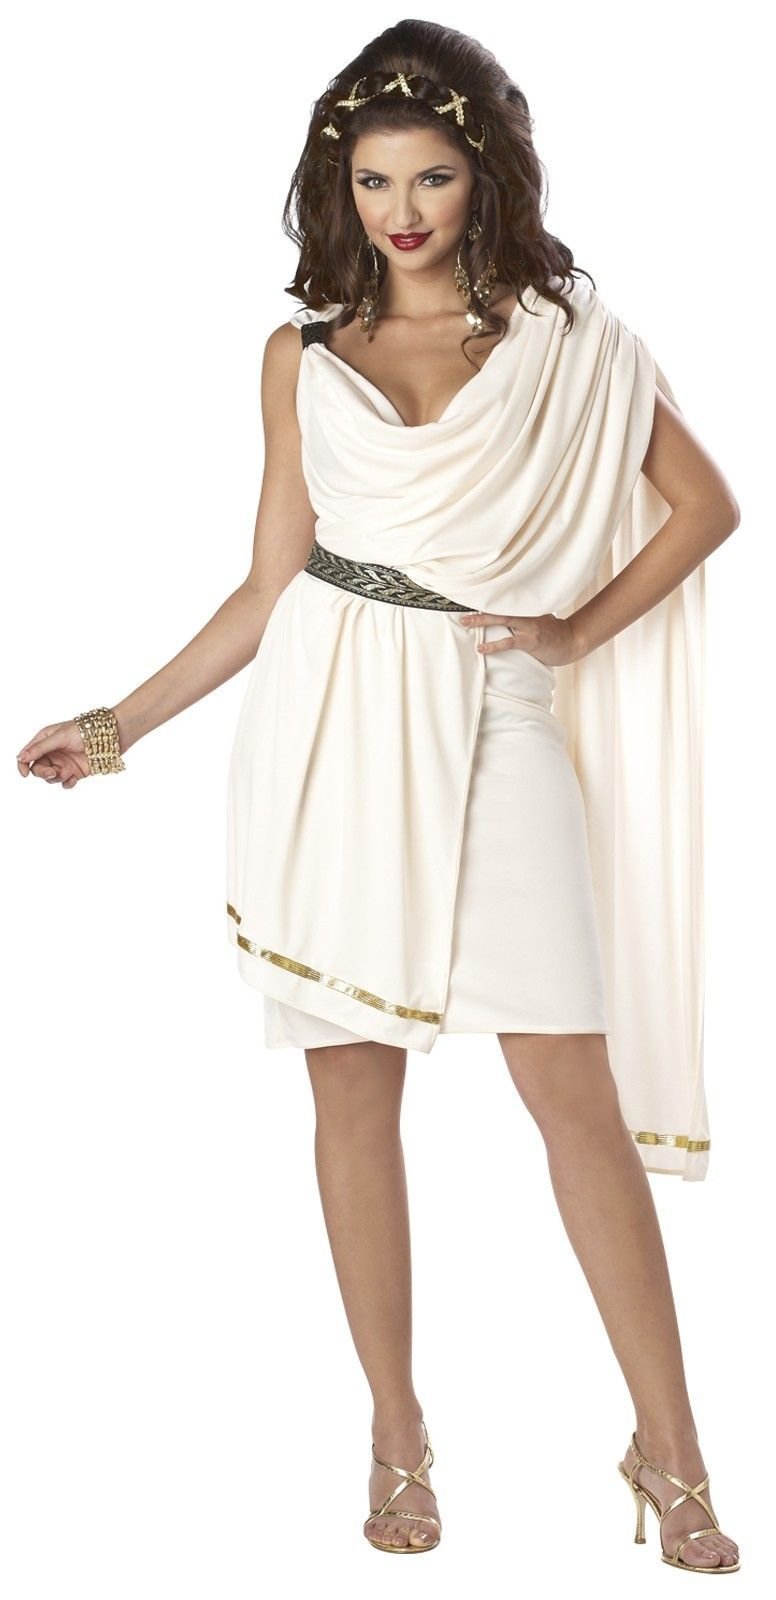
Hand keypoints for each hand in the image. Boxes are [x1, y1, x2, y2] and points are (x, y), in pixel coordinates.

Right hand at [16, 720, 92, 788]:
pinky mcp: (74, 772)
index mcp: (44, 740)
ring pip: (51, 778)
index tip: (24, 774)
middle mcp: (52, 753)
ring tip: (68, 771)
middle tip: (53, 772)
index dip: (23, 765)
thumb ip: (39, 748)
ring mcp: (62, 763)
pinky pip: (64, 783)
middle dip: (44, 773)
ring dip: (57, 777)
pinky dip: (67, 783)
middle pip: (38, 769)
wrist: (106, 738)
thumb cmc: (82, 732)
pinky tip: (73, 778)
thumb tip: (20, 758)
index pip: (28, 754)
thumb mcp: (58, 737)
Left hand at [456, 611, 583, 666]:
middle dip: (479, 608)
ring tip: (466, 623)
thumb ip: (524, 617)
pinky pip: (508, 642)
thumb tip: (507, 616)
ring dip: (482, 621)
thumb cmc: (554, 633)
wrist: (573, 641)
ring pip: (501, 620)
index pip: (503, 601)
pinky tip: (481, 648)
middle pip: (499, 607)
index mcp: (527, 608)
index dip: (486, 599)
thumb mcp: (539, 619)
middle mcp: (526, 614)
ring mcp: (529, 627)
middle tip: (461, 610)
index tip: (469, 596)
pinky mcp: (531, 641)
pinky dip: (493, 645)